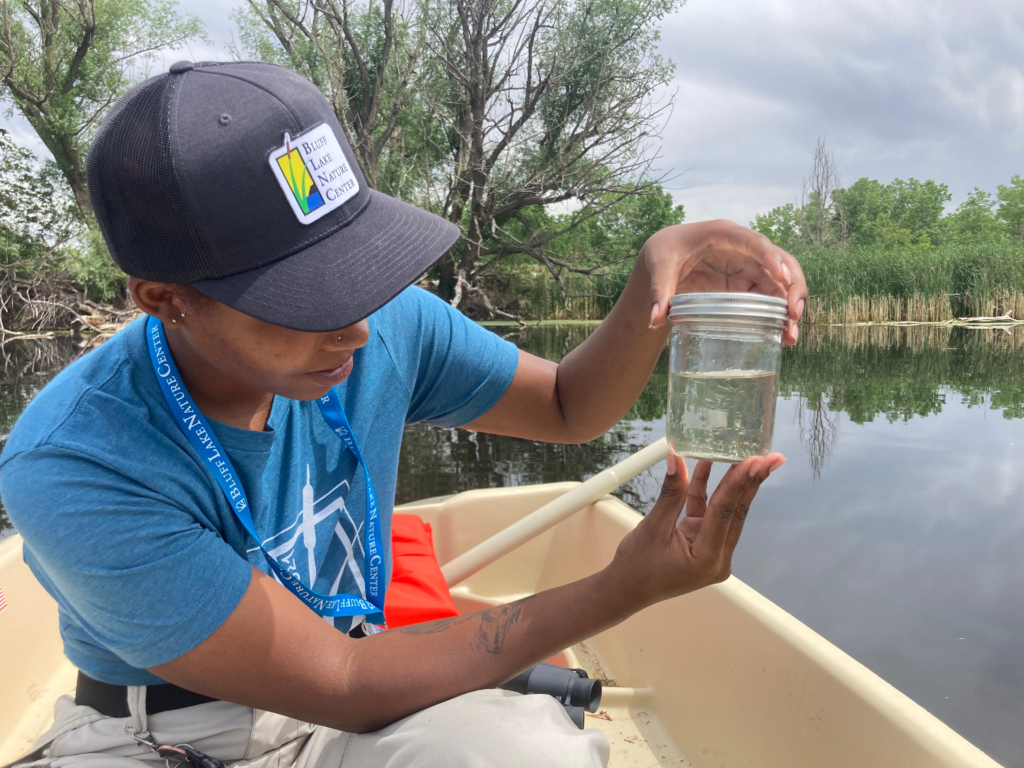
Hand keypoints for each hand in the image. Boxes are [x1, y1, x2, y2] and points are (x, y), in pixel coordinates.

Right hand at [608, 451, 784, 607]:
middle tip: (771, 456)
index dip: (738, 483)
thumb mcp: (653, 527)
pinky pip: (710, 514)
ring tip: (750, 457)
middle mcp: (718, 558)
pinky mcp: (705, 544)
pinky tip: (709, 466)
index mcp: (708, 559)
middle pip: (736, 512)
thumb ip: (671, 494)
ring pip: (727, 511)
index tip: (754, 460)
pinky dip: (708, 491)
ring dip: (734, 484)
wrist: (626, 590)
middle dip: (752, 482)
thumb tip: (676, 460)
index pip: (725, 513)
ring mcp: (714, 552)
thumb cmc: (636, 566)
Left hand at [640, 220, 807, 343]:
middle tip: (793, 314)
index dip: (771, 257)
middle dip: (792, 286)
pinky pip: (769, 297)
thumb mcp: (659, 267)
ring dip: (789, 307)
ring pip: (779, 284)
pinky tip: (782, 336)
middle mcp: (743, 248)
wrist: (664, 255)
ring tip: (789, 335)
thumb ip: (658, 290)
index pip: (754, 242)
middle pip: (779, 262)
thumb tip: (655, 320)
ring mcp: (747, 266)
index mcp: (723, 234)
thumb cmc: (664, 252)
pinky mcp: (746, 284)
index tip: (782, 276)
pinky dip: (777, 315)